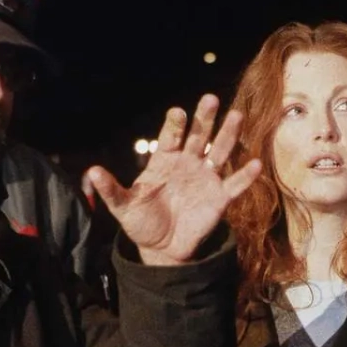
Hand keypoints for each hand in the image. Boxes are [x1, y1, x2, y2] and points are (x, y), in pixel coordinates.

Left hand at [86, 94, 263, 265]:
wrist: (162, 248)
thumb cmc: (142, 222)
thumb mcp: (123, 207)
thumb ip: (111, 190)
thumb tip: (91, 172)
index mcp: (164, 161)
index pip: (171, 137)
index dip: (175, 125)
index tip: (178, 112)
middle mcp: (188, 163)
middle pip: (199, 136)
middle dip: (205, 118)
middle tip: (211, 99)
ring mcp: (206, 178)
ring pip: (220, 151)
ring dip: (229, 134)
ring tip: (237, 115)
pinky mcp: (219, 198)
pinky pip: (235, 185)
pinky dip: (245, 176)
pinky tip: (256, 163)